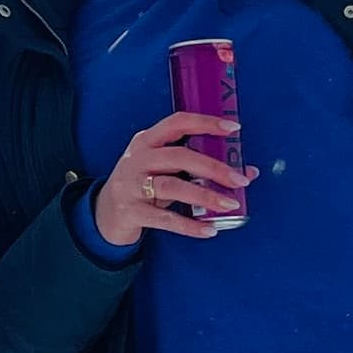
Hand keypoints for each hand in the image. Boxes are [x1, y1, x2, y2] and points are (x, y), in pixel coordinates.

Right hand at [91, 108, 246, 247]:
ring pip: (172, 187)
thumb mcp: (164, 170)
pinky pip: (165, 219)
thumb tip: (247, 172)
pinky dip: (189, 225)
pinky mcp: (131, 212)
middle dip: (213, 167)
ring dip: (205, 196)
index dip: (206, 123)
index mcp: (147, 140)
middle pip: (179, 156)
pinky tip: (209, 229)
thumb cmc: (143, 185)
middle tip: (240, 180)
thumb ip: (200, 168)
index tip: (233, 128)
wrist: (104, 213)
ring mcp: (131, 185)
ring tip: (230, 204)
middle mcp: (137, 159)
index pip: (178, 122)